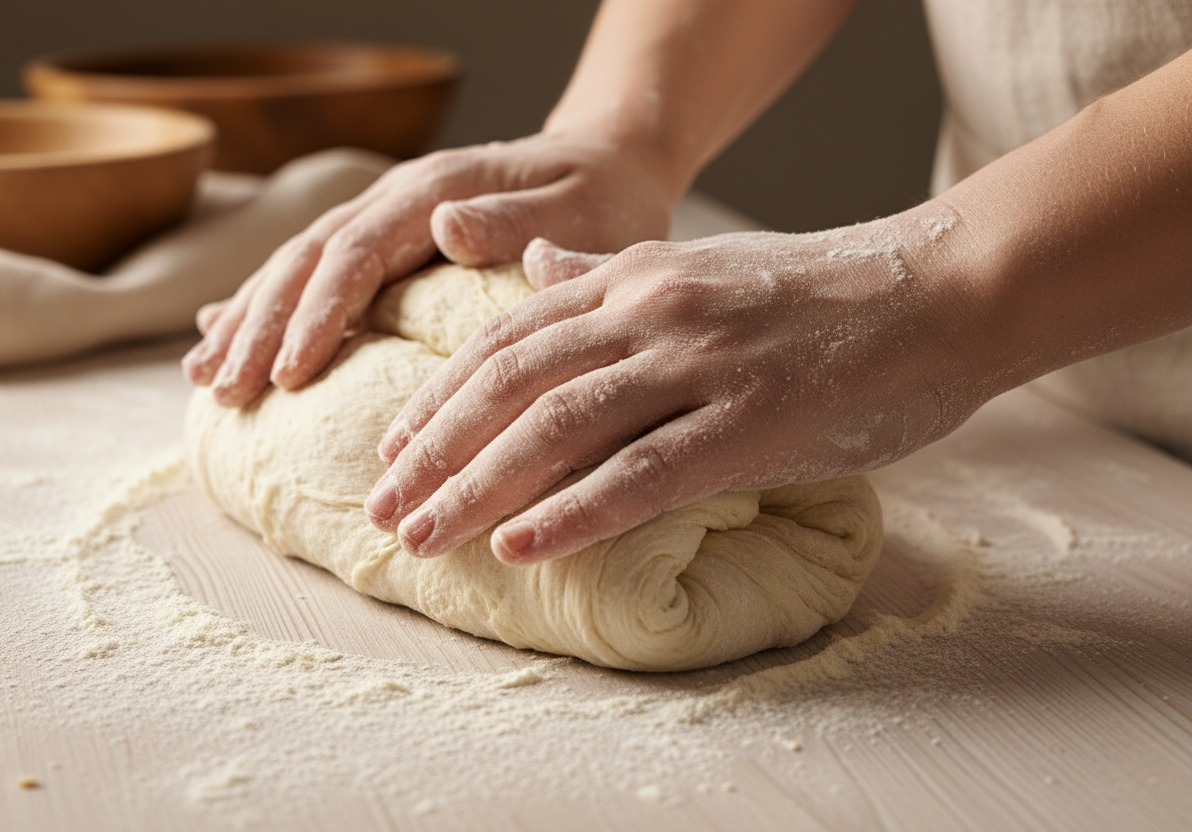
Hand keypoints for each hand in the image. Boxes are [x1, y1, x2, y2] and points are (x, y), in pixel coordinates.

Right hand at [181, 131, 677, 405]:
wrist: (606, 160)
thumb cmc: (601, 195)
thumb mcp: (579, 207)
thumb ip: (512, 219)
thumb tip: (443, 225)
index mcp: (436, 191)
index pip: (359, 254)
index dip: (318, 314)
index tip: (288, 374)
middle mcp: (398, 199)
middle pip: (310, 260)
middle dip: (264, 326)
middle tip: (226, 390)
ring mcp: (385, 216)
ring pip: (298, 264)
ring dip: (249, 319)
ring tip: (206, 377)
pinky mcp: (384, 238)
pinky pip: (313, 271)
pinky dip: (266, 305)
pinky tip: (222, 333)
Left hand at [364, 204, 988, 562]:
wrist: (941, 288)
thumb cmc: (822, 290)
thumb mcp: (702, 265)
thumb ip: (610, 272)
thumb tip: (533, 271)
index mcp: (636, 278)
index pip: (508, 339)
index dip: (441, 396)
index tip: (395, 447)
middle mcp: (652, 313)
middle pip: (511, 384)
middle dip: (434, 449)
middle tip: (380, 505)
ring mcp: (700, 366)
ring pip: (559, 429)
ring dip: (477, 487)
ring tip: (420, 535)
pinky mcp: (751, 423)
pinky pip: (643, 474)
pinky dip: (573, 512)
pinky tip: (518, 546)